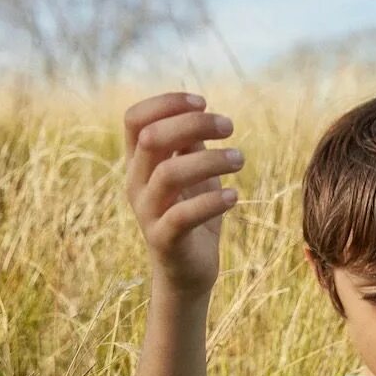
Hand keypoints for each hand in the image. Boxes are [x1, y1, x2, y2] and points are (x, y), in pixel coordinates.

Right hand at [123, 91, 242, 295]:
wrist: (187, 274)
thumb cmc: (194, 217)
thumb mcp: (194, 175)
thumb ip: (191, 146)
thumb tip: (201, 112)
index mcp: (138, 163)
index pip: (135, 119)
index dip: (166, 103)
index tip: (203, 102)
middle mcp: (136, 184)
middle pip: (152, 138)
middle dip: (193, 124)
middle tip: (229, 127)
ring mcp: (147, 212)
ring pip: (169, 173)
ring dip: (210, 160)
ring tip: (240, 159)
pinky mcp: (164, 239)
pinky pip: (183, 215)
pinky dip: (212, 202)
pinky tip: (234, 197)